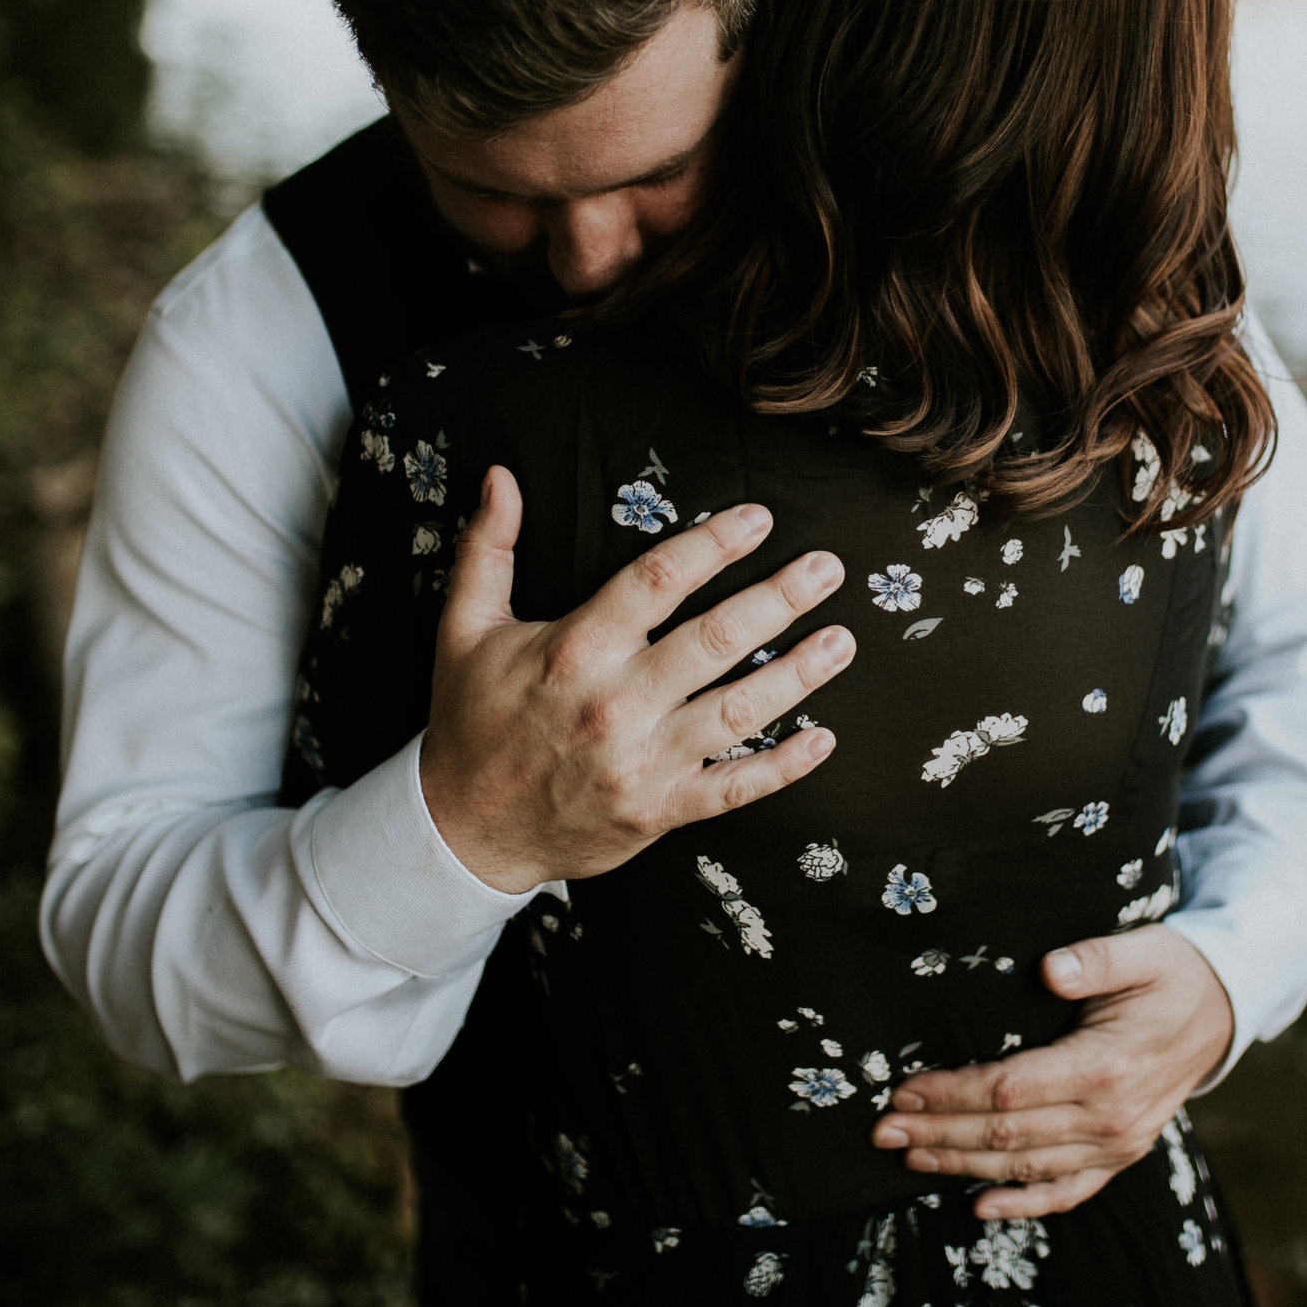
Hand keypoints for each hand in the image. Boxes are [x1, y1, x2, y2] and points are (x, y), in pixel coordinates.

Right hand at [419, 465, 856, 893]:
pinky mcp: (659, 809)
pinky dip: (782, 766)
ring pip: (737, 711)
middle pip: (713, 640)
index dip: (713, 543)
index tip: (760, 518)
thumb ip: (488, 550)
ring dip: (797, 675)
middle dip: (778, 599)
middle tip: (828, 569)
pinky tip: (823, 738)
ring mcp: (643, 762)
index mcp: (574, 650)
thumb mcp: (464, 629)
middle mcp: (615, 703)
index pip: (657, 580)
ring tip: (842, 639)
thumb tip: (501, 477)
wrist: (463, 830)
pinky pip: (733, 788)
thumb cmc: (472, 721)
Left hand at [870, 925, 1231, 1218]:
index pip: (1010, 1089)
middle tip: (882, 1130)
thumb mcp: (1142, 949)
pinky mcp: (1121, 1155)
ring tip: (910, 1158)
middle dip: (939, 1134)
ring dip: (963, 1166)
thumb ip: (1096, 959)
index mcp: (1108, 1066)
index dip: (952, 1094)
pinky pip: (1067, 1191)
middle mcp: (1111, 1116)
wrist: (1224, 1011)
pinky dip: (1023, 1204)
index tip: (903, 1089)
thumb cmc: (1172, 972)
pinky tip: (978, 1208)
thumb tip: (1050, 968)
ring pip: (1026, 1166)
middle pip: (1007, 1135)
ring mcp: (1118, 1143)